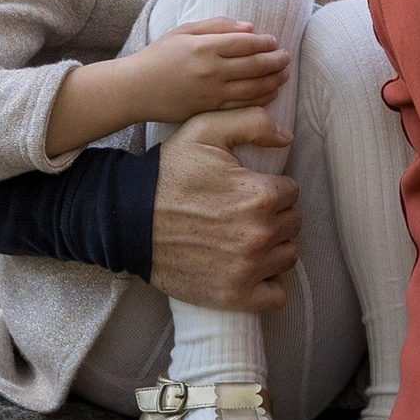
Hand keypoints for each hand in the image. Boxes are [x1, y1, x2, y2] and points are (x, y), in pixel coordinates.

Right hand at [129, 19, 290, 125]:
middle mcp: (211, 70)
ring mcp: (211, 93)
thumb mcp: (183, 32)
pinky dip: (261, 100)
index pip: (246, 43)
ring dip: (274, 81)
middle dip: (276, 61)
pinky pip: (242, 106)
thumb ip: (217, 26)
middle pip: (255, 65)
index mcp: (204, 47)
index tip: (274, 41)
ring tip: (284, 74)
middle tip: (286, 57)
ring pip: (253, 88)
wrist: (135, 89)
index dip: (265, 42)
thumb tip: (249, 27)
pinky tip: (271, 94)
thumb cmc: (158, 56)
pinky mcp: (209, 110)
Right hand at [147, 105, 299, 310]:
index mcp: (261, 195)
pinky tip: (250, 270)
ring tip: (246, 239)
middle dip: (274, 217)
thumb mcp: (205, 131)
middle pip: (292, 224)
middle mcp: (260, 234)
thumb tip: (287, 136)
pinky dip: (267, 285)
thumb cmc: (167, 175)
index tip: (249, 191)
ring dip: (273, 248)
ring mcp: (249, 269)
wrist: (128, 220)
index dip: (271, 189)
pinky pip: (275, 295)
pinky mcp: (234, 296)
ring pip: (287, 257)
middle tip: (244, 214)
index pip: (291, 192)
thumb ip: (252, 123)